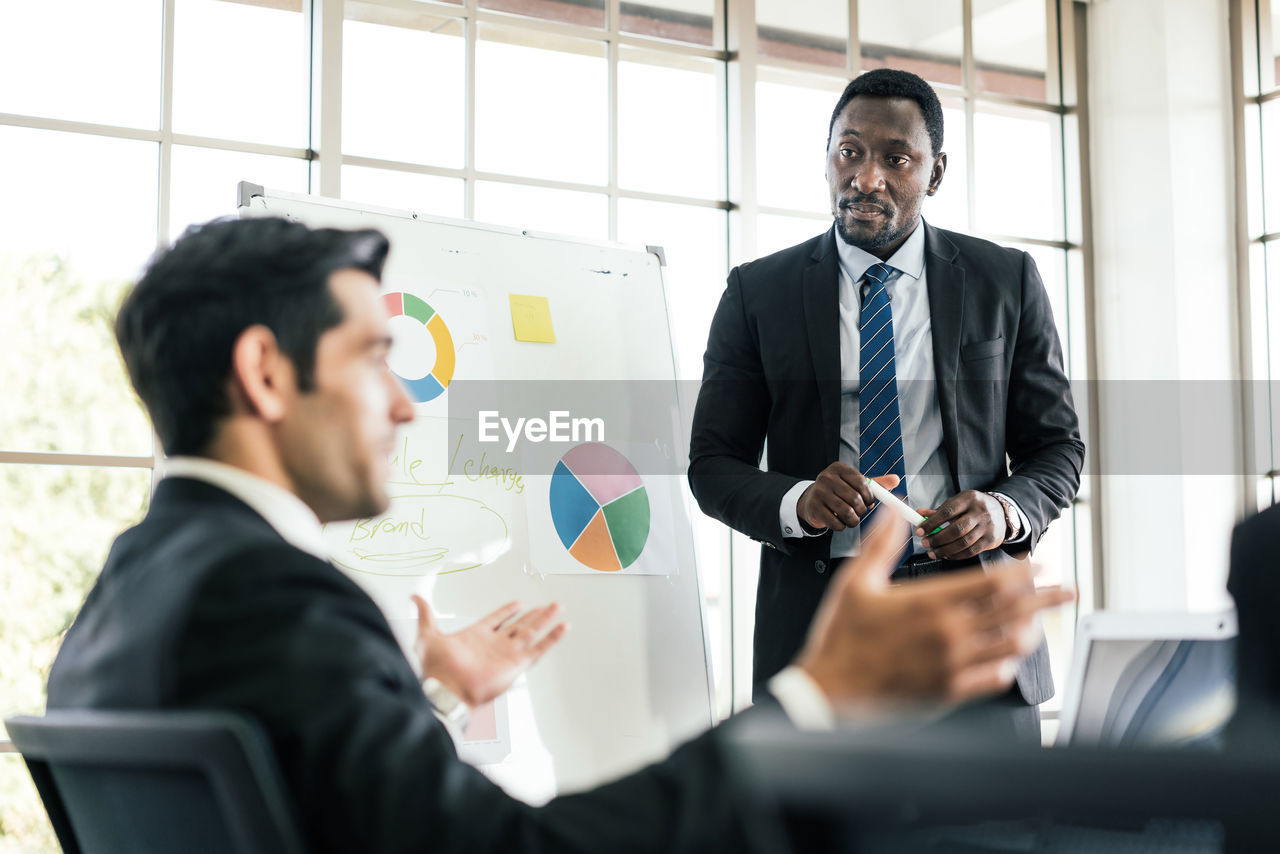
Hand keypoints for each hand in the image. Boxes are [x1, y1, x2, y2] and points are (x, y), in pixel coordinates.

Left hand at [412, 596, 567, 707]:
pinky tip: (562, 627)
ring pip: (531, 632)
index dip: (507, 611)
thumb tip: (415, 598)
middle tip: (545, 605)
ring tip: (556, 608)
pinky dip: (552, 638)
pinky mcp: (517, 664)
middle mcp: (495, 645)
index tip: (517, 603)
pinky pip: (539, 648)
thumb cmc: (436, 669)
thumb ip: (425, 614)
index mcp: (477, 637)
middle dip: (532, 614)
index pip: (496, 620)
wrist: (446, 690)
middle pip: (519, 625)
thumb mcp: (427, 635)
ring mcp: (507, 654)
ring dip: (545, 619)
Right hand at [794, 513, 1071, 713]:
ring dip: (1031, 629)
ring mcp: (953, 666)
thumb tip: (894, 512)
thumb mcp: (855, 581)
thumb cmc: (841, 635)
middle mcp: (949, 634)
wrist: (830, 690)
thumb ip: (880, 544)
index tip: (1039, 564)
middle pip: (1015, 611)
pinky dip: (1008, 663)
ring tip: (1039, 621)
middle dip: (1047, 597)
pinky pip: (995, 677)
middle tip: (1069, 589)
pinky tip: (1007, 656)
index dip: (1023, 572)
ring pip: (1012, 645)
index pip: (994, 583)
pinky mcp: (950, 692)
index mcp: (930, 603)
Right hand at [797, 463, 898, 531]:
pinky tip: (840, 522)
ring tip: (852, 519)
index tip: (870, 502)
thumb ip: (876, 483)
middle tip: (860, 512)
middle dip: (861, 509)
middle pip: (854, 498)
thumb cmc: (839, 491)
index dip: (869, 496)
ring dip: (853, 520)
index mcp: (839, 468)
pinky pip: (835, 522)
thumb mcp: (855, 484)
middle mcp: (826, 477)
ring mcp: (818, 492)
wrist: (813, 500)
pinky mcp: (813, 508)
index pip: (861, 481)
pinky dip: (842, 526)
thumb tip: (896, 479)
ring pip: (846, 512)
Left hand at [914, 490, 1005, 560]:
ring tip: (933, 552)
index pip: (948, 511)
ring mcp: (987, 527)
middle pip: (956, 529)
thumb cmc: (974, 507)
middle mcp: (980, 512)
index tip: (920, 530)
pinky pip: (970, 551)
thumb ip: (939, 511)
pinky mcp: (991, 540)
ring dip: (944, 550)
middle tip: (925, 543)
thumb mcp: (958, 503)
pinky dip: (956, 555)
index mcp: (969, 499)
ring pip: (963, 542)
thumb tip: (919, 514)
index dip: (932, 522)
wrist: (1002, 512)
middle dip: (937, 538)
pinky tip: (946, 555)